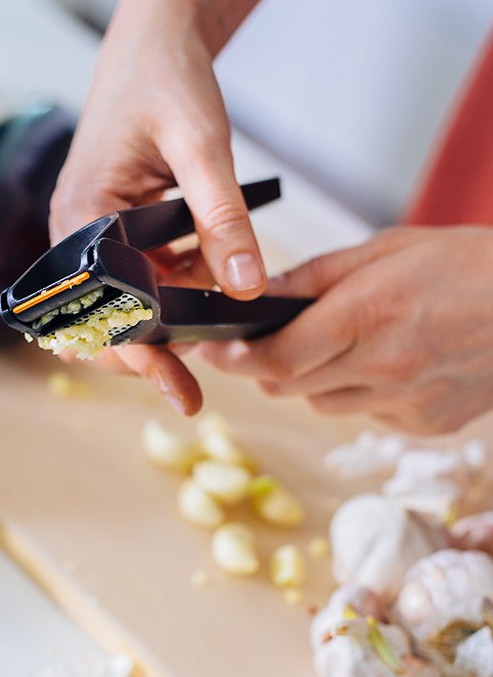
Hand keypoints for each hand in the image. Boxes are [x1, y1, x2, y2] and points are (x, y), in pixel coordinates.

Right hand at [49, 0, 297, 413]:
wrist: (155, 41)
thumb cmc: (164, 78)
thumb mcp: (202, 144)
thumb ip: (223, 216)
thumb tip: (245, 287)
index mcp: (79, 219)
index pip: (100, 309)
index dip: (138, 352)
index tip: (178, 387)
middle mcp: (76, 239)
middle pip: (102, 324)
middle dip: (148, 354)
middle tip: (194, 388)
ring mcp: (96, 242)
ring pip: (125, 311)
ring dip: (165, 328)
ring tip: (210, 336)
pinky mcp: (119, 238)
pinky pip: (144, 285)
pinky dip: (176, 297)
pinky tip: (207, 293)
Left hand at [196, 226, 492, 434]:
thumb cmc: (467, 265)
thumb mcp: (386, 250)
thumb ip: (315, 278)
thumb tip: (259, 294)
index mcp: (367, 316)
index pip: (275, 358)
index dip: (234, 358)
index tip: (210, 348)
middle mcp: (381, 368)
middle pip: (288, 386)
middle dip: (266, 366)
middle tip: (264, 341)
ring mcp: (402, 404)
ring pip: (321, 404)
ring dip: (312, 380)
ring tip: (341, 343)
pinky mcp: (421, 426)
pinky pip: (363, 415)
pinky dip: (357, 393)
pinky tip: (385, 363)